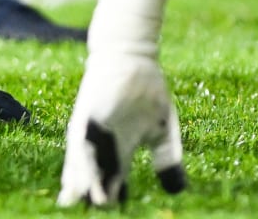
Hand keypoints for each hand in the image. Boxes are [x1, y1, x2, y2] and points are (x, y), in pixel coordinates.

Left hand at [59, 0, 183, 206]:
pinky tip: (82, 172)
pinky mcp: (89, 111)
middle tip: (89, 212)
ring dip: (86, 181)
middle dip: (91, 195)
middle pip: (92, 174)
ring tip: (85, 201)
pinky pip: (84, 137)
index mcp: (118, 146)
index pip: (112, 179)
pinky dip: (84, 155)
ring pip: (84, 160)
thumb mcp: (163, 130)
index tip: (111, 213)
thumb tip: (175, 191)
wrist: (133, 55)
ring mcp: (92, 126)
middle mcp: (100, 140)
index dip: (111, 196)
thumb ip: (166, 159)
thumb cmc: (147, 91)